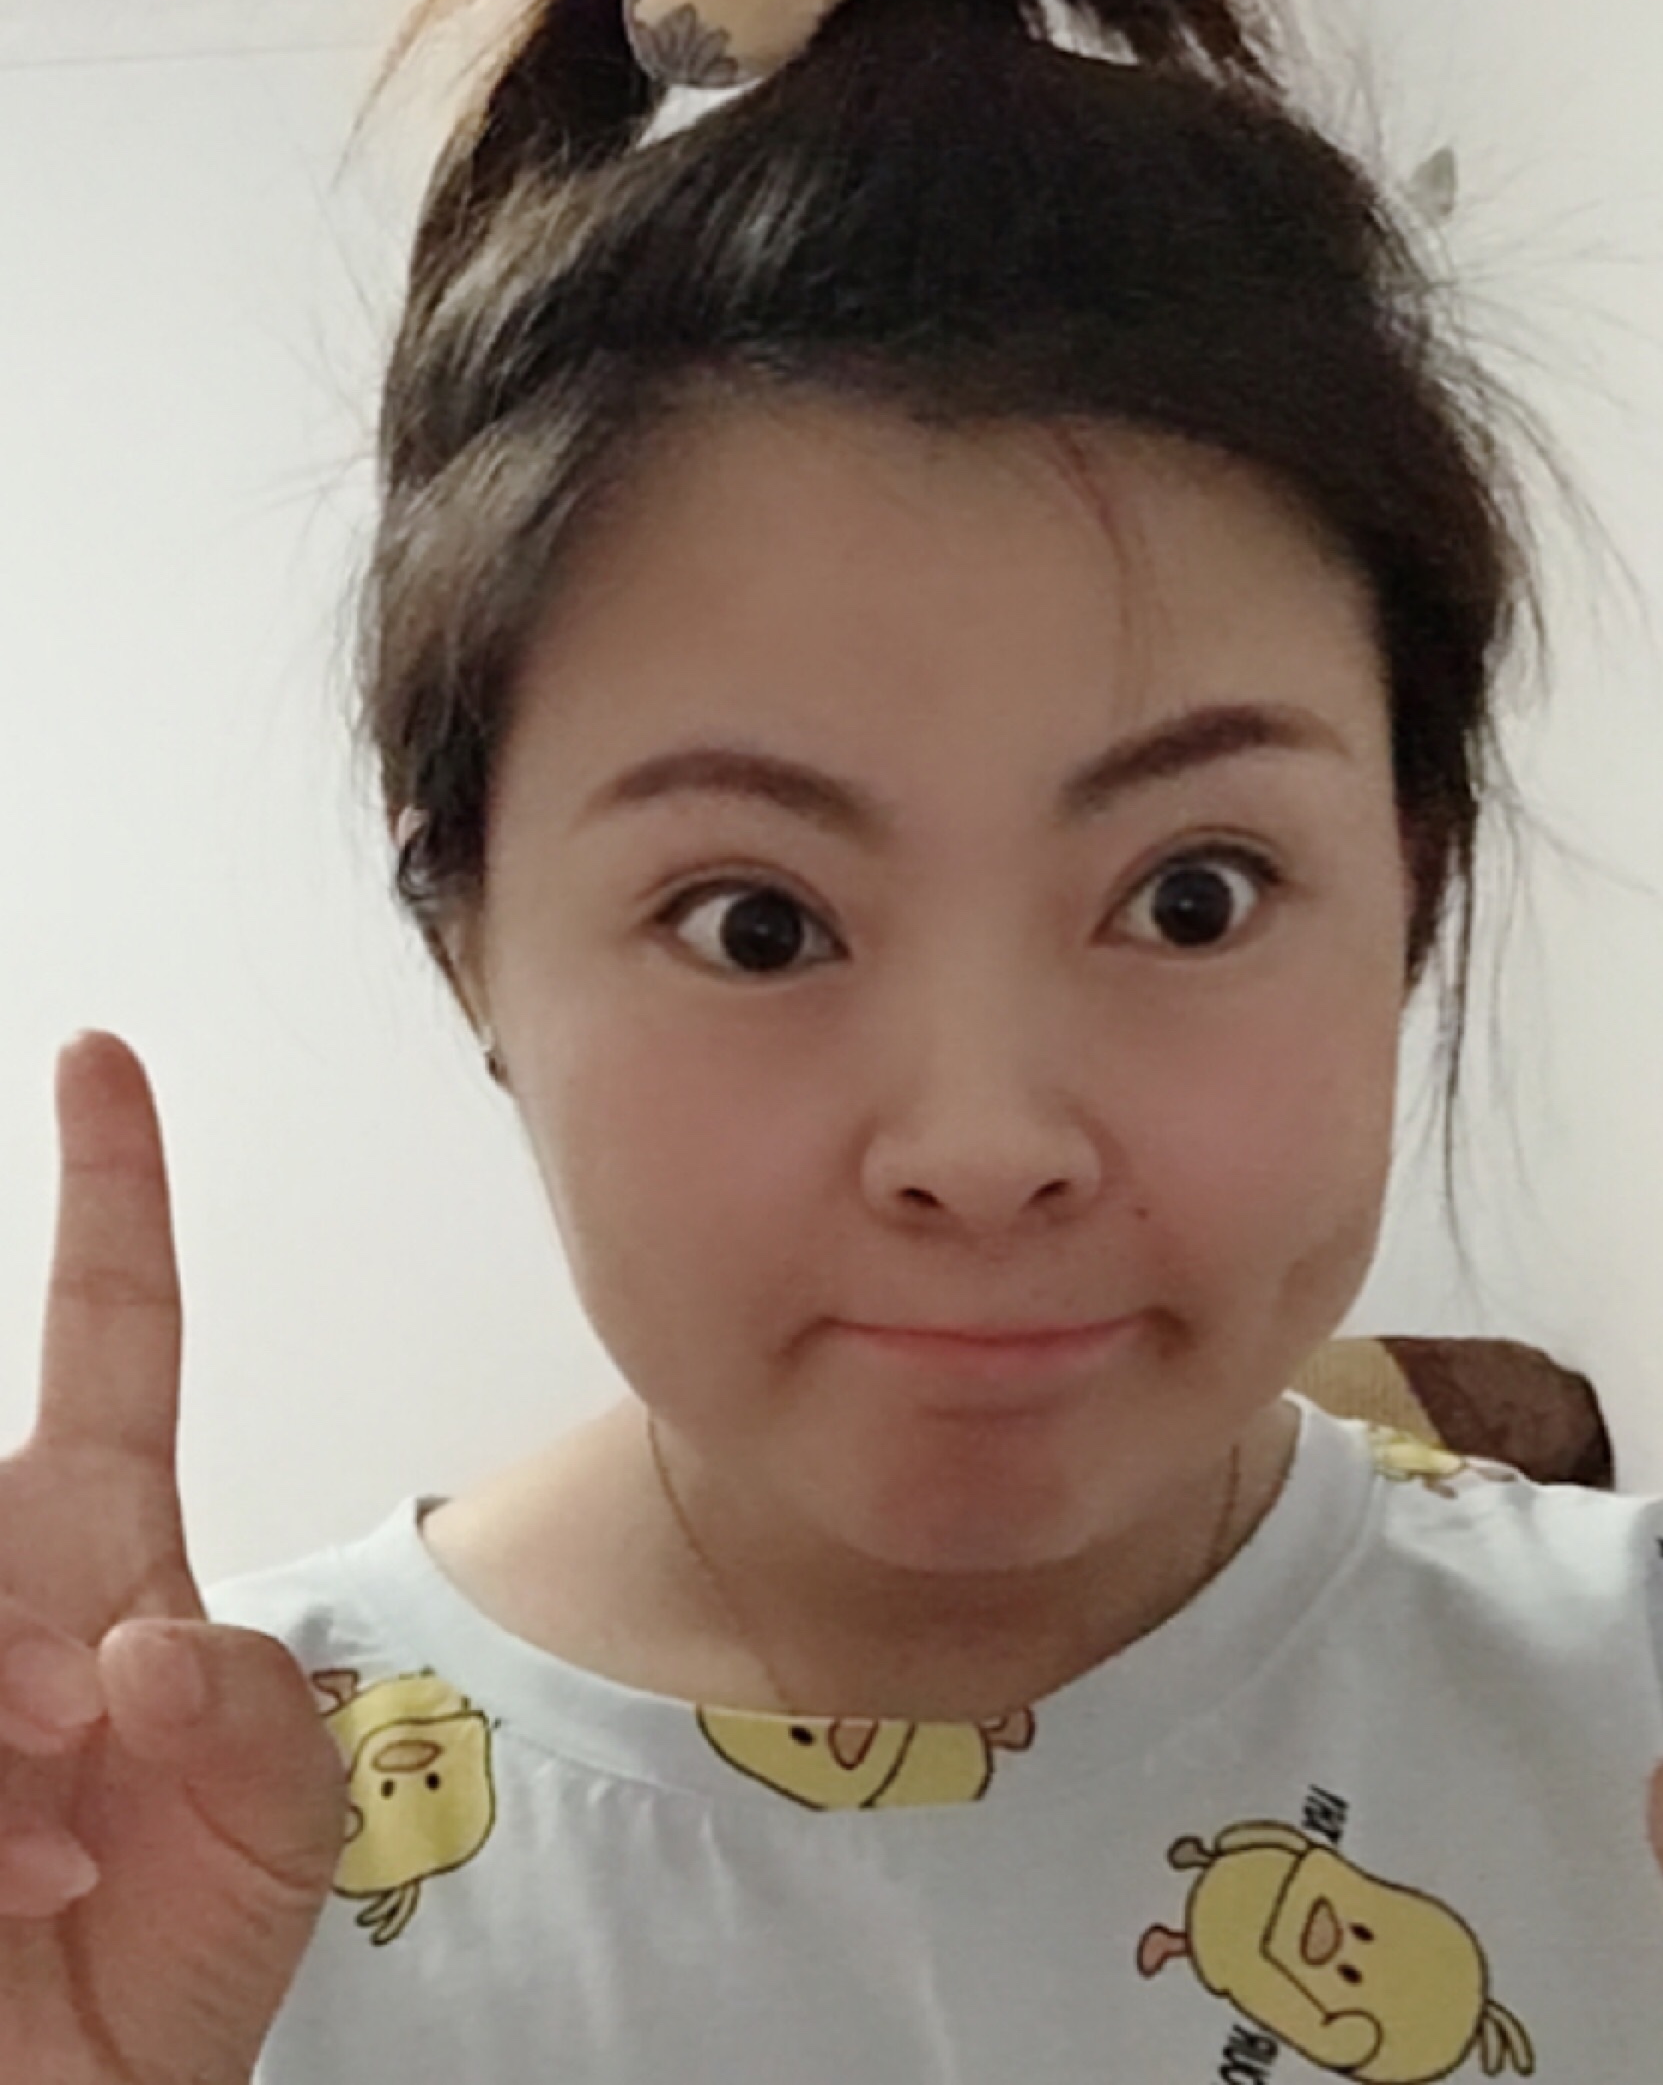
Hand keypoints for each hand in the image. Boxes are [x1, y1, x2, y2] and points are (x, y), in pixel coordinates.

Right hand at [0, 1035, 345, 2084]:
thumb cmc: (171, 1967)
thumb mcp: (270, 1833)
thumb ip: (245, 1721)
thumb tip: (124, 1640)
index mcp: (99, 1559)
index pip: (109, 1338)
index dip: (108, 1199)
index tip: (100, 1061)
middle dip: (16, 1647)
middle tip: (72, 1764)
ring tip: (45, 1862)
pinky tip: (7, 1900)